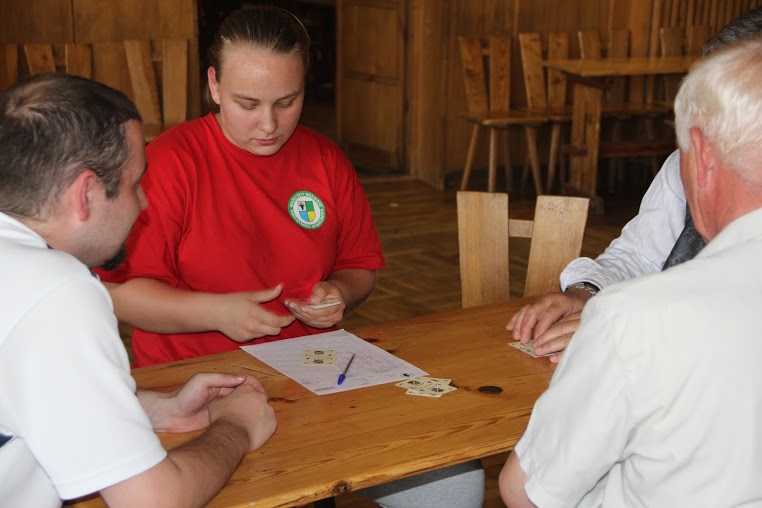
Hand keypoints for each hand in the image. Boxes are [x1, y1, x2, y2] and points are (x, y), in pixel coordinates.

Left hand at [145, 372, 260, 431]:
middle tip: (264, 406)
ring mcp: (222, 406)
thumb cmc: (184, 395)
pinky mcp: (218, 418)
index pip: (243, 380)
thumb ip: (221, 378)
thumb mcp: (202, 381)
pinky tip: (248, 423)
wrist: (170, 415)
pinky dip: (242, 418)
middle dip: (256, 397)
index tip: (262, 393)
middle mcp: (223, 393)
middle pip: (245, 392)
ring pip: (241, 405)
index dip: (254, 385)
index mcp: (221, 382)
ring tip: (259, 414)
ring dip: (250, 407)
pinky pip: (234, 416)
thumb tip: (243, 379)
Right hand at [208, 380, 276, 451]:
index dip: (243, 399)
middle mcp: (260, 396)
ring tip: (248, 426)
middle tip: (244, 416)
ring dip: (259, 417)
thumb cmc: (222, 419)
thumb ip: (223, 398)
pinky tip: (254, 432)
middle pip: (258, 399)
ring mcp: (268, 409)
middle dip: (252, 406)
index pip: (248, 390)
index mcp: (247, 388)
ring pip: (264, 411)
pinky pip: (269, 424)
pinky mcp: (273, 422)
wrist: (231, 435)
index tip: (240, 406)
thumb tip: (223, 398)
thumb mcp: (216, 403)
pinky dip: (264, 427)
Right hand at [210, 285, 294, 341]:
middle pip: (276, 331)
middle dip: (279, 325)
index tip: (291, 317)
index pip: (278, 322)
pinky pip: (256, 337)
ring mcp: (248, 335)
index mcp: (256, 314)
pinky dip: (258, 331)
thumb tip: (281, 287)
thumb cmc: (232, 301)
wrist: (214, 313)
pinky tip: (251, 324)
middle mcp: (253, 326)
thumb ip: (268, 294)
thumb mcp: (250, 295)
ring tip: (263, 320)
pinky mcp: (243, 339)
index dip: (287, 320)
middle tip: (279, 318)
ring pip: (266, 334)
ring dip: (268, 328)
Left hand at [284, 281, 344, 328]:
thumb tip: (314, 300)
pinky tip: (293, 310)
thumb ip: (320, 291)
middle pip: (316, 317)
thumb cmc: (328, 289)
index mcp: (338, 307)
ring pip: (311, 321)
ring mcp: (327, 322)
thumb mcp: (325, 286)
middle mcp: (334, 317)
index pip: (324, 312)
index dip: (312, 310)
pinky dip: (300, 316)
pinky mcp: (320, 324)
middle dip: (302, 311)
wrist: (330, 295)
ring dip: (299, 314)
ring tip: (290, 306)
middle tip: (291, 304)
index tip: (302, 307)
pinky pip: (309, 322)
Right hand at [506, 289, 590, 353]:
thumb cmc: (581, 310)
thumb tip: (560, 342)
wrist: (579, 295)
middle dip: (526, 326)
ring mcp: (541, 300)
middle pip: (534, 311)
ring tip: (515, 336)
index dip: (542, 328)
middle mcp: (549, 299)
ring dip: (519, 324)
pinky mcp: (536, 302)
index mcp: (562, 302)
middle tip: (524, 340)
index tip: (537, 340)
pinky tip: (509, 327)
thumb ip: (570, 327)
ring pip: (526, 310)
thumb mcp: (580, 317)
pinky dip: (516, 319)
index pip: (549, 315)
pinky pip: (523, 309)